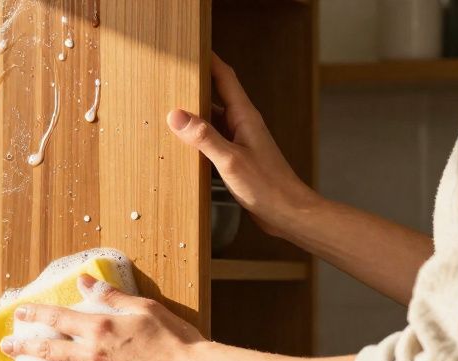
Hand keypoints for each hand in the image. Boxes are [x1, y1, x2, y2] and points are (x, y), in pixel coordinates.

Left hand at [0, 275, 206, 360]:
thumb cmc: (174, 339)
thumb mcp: (144, 308)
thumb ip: (111, 296)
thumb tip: (85, 281)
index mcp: (99, 327)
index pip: (57, 319)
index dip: (34, 315)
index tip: (18, 314)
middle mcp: (92, 355)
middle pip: (48, 351)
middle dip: (23, 348)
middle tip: (6, 348)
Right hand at [167, 53, 319, 238]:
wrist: (288, 213)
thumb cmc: (268, 187)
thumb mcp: (230, 161)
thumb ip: (204, 137)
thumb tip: (177, 115)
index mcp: (245, 117)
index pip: (225, 78)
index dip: (209, 60)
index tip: (191, 49)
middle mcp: (243, 125)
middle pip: (215, 97)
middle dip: (194, 87)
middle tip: (171, 80)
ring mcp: (240, 142)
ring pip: (212, 121)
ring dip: (194, 117)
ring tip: (169, 112)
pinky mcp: (237, 159)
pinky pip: (213, 142)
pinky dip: (198, 141)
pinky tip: (184, 148)